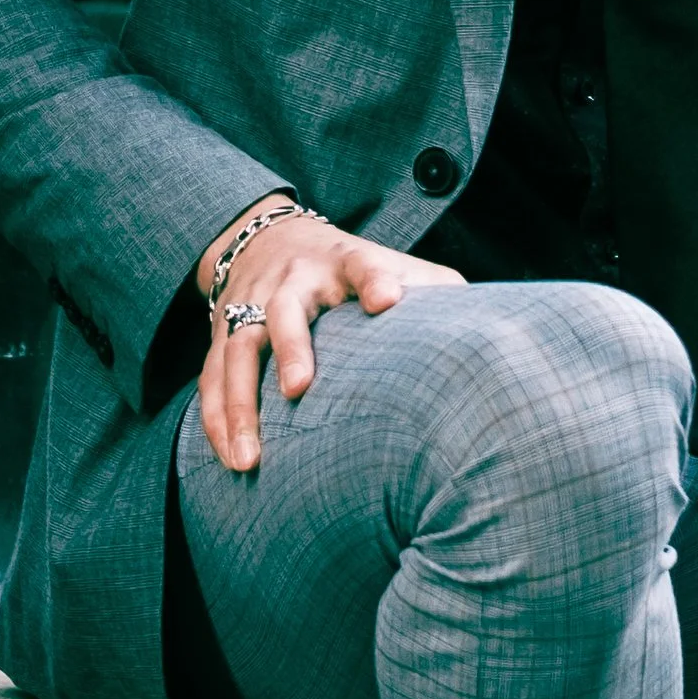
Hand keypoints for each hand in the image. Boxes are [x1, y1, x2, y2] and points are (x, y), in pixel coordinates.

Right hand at [194, 205, 459, 474]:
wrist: (271, 239)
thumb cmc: (351, 270)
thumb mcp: (392, 265)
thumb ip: (434, 291)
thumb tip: (486, 329)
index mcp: (343, 261)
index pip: (364, 264)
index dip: (376, 278)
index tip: (387, 300)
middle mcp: (293, 281)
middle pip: (285, 309)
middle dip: (291, 347)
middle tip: (298, 389)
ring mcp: (251, 306)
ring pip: (236, 353)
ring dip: (239, 406)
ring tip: (250, 459)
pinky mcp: (221, 334)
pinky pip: (211, 379)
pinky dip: (216, 420)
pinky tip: (229, 459)